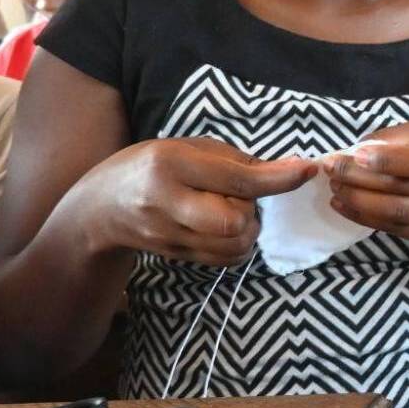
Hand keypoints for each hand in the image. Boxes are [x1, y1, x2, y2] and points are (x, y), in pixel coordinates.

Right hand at [72, 137, 316, 265]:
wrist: (100, 207)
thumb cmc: (152, 166)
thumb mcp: (188, 148)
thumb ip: (236, 160)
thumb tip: (288, 170)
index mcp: (171, 164)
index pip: (235, 178)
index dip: (277, 177)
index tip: (308, 169)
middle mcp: (168, 202)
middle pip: (234, 222)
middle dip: (249, 210)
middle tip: (238, 197)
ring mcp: (169, 235)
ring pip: (234, 245)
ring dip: (247, 230)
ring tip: (228, 210)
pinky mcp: (176, 256)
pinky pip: (227, 259)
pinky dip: (238, 245)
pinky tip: (223, 228)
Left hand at [323, 122, 408, 245]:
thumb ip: (403, 136)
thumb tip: (362, 146)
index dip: (390, 160)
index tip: (355, 153)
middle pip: (404, 189)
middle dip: (360, 178)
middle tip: (331, 167)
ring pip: (397, 213)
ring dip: (359, 200)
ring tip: (334, 187)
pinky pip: (394, 229)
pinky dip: (364, 217)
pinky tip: (343, 204)